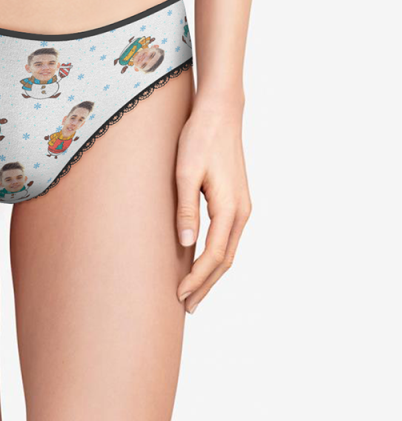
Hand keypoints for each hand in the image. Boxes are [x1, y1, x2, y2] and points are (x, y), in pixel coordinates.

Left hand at [175, 103, 251, 313]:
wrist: (220, 113)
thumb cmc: (199, 139)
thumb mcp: (185, 172)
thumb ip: (186, 209)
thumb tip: (185, 244)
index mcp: (230, 208)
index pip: (214, 255)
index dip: (197, 278)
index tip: (179, 295)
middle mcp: (241, 212)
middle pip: (226, 260)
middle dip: (206, 285)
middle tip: (186, 307)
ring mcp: (242, 207)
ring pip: (229, 251)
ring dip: (212, 274)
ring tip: (194, 293)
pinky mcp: (236, 201)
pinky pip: (228, 238)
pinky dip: (217, 257)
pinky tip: (203, 263)